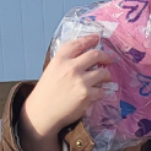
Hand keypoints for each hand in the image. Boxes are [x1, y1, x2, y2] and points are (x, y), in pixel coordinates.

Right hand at [19, 35, 113, 150]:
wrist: (41, 113)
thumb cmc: (46, 92)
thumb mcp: (52, 70)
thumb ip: (67, 62)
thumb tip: (85, 56)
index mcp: (60, 60)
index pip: (78, 43)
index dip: (90, 39)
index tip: (97, 38)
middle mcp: (71, 67)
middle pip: (96, 55)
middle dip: (106, 56)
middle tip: (109, 59)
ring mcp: (81, 81)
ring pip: (103, 73)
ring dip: (106, 76)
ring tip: (104, 79)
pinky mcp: (87, 94)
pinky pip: (102, 90)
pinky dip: (101, 92)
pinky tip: (97, 93)